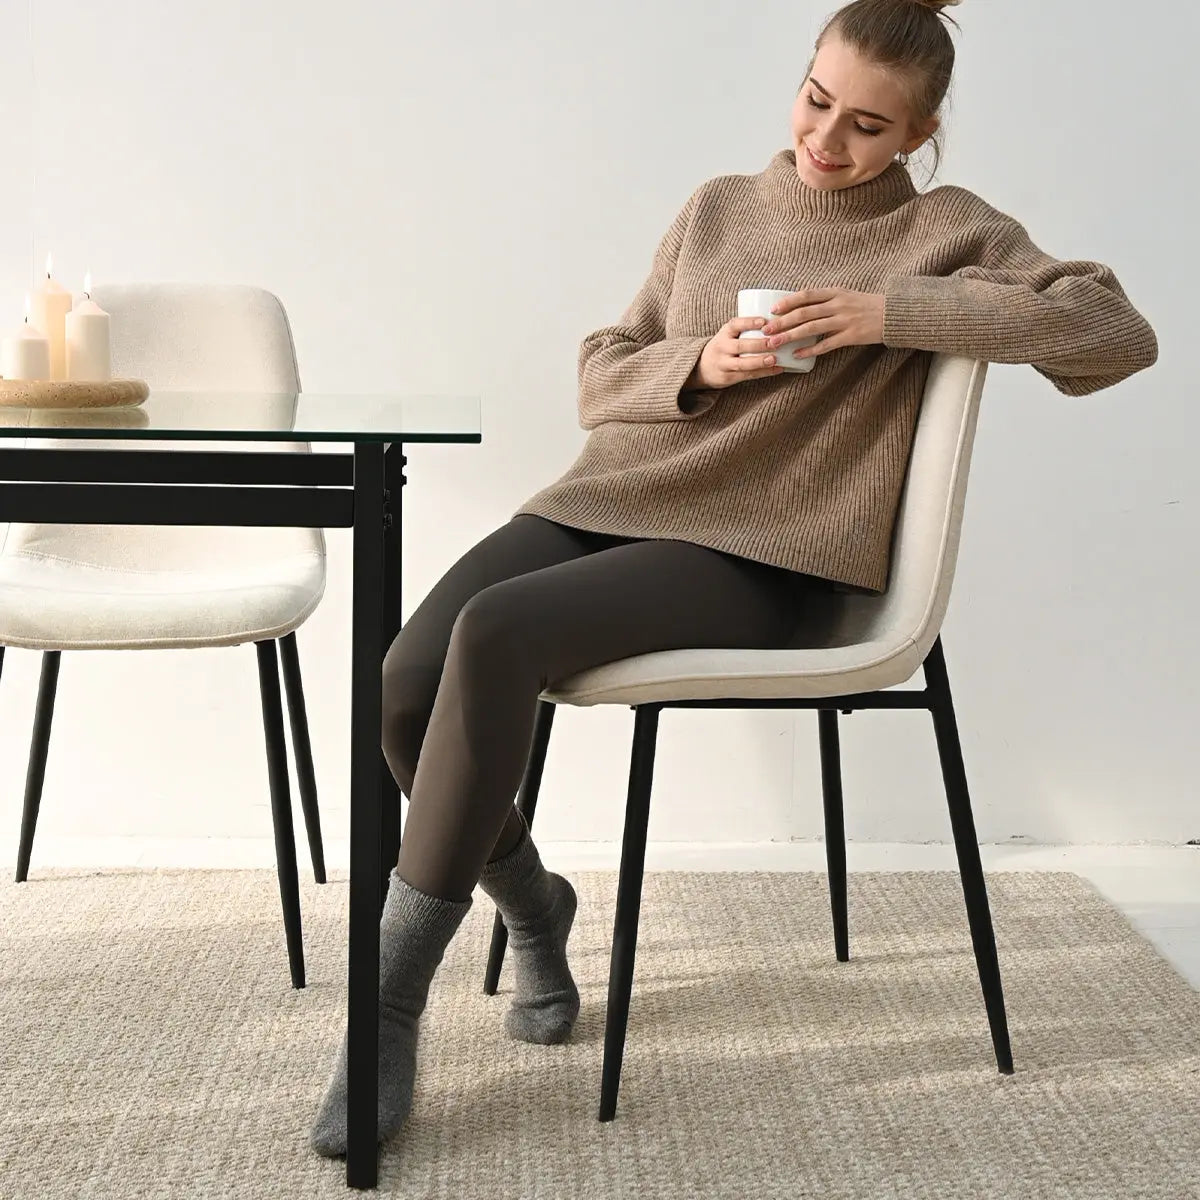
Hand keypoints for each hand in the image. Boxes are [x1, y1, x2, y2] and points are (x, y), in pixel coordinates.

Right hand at [685, 317, 787, 390]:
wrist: (702, 367)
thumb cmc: (724, 347)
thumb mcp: (728, 334)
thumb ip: (746, 329)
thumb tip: (778, 320)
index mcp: (724, 333)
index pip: (735, 325)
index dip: (749, 322)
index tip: (763, 321)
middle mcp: (722, 347)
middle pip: (740, 346)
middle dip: (758, 344)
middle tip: (774, 342)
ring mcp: (724, 364)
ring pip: (742, 364)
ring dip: (759, 361)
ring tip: (774, 359)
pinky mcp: (728, 377)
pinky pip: (747, 375)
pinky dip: (763, 373)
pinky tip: (778, 369)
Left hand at [759, 289, 884, 360]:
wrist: (893, 314)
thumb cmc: (866, 305)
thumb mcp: (846, 295)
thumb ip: (826, 298)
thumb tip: (802, 298)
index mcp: (835, 292)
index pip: (807, 295)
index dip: (788, 302)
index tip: (773, 310)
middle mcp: (838, 305)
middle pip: (805, 313)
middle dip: (783, 322)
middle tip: (766, 330)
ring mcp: (845, 320)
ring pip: (812, 328)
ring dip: (791, 336)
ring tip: (775, 343)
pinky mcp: (851, 336)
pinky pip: (827, 344)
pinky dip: (810, 350)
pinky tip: (797, 355)